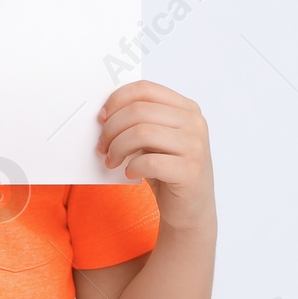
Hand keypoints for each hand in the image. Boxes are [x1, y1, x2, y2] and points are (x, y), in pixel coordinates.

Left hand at [96, 80, 213, 233]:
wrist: (192, 209)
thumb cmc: (169, 171)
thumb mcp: (157, 140)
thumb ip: (140, 122)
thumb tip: (105, 115)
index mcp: (187, 108)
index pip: (145, 89)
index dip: (117, 100)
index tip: (102, 117)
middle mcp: (194, 123)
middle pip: (138, 111)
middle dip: (111, 128)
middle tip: (102, 146)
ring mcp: (195, 146)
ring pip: (141, 132)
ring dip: (117, 148)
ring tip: (112, 161)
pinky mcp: (190, 171)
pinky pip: (149, 161)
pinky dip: (132, 166)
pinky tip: (130, 172)